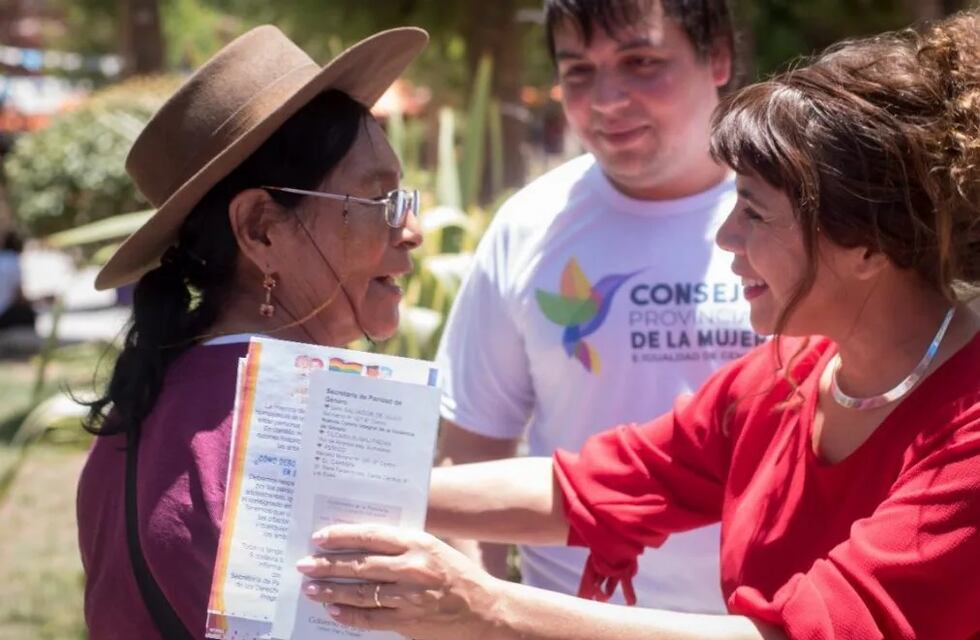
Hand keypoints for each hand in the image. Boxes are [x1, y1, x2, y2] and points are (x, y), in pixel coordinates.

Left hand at [297, 524, 503, 639]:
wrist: (485, 610)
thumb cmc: (456, 574)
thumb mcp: (433, 548)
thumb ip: (401, 545)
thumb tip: (359, 543)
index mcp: (418, 543)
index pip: (371, 536)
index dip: (342, 536)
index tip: (319, 538)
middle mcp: (413, 568)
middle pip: (360, 565)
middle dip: (327, 565)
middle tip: (303, 564)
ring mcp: (410, 597)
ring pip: (360, 593)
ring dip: (331, 590)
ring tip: (311, 588)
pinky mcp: (408, 622)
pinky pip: (371, 618)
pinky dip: (349, 615)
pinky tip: (333, 610)